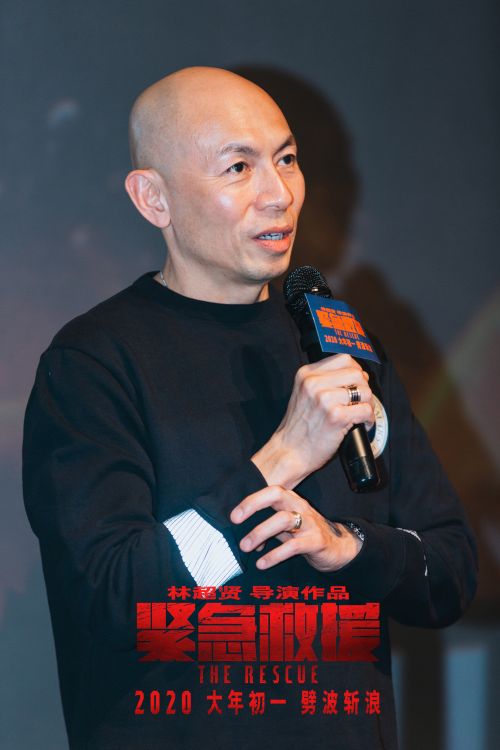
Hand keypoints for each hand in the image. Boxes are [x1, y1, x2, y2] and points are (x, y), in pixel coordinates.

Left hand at [230, 485, 361, 572]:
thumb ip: (268, 529)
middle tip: (235, 522)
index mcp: (291, 500)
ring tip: (245, 547)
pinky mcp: (316, 541)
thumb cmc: (306, 534)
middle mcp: (300, 507)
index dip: (252, 500)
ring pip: (284, 519)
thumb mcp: (287, 528)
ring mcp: (310, 523)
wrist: (339, 548)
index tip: (234, 516)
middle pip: (277, 495)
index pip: (271, 491)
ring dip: (261, 532)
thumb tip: (243, 538)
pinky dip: (275, 555)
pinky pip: (293, 546)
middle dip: (254, 505)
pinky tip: (262, 563)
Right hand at [251, 354, 373, 488]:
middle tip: (360, 401)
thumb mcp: (303, 394)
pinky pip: (366, 409)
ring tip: (360, 414)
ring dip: (368, 404)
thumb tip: (356, 376)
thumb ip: (322, 381)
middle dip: (364, 388)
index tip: (356, 384)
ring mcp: (324, 399)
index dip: (355, 371)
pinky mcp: (335, 416)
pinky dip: (368, 418)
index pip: (343, 359)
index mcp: (306, 374)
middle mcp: (314, 383)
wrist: (288, 452)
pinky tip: (361, 424)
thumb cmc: (298, 428)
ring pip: (364, 391)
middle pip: (357, 373)